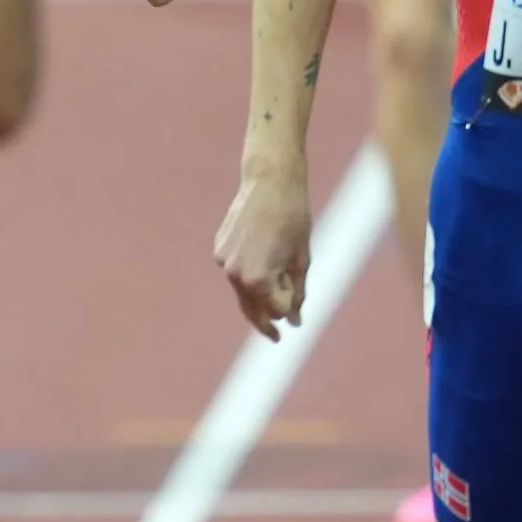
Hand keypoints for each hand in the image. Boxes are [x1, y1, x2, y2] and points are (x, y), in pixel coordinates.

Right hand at [213, 164, 315, 339]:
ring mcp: (224, 261)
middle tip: (276, 338)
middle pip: (252, 309)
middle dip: (266, 322)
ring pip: (242, 291)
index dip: (290, 311)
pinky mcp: (219, 248)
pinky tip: (262, 259)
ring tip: (273, 296)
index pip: (276, 310)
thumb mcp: (302, 260)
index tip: (298, 316)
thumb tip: (295, 321)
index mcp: (258, 279)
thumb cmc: (294, 219)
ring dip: (257, 297)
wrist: (271, 182)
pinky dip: (248, 275)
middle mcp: (236, 274)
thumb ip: (297, 293)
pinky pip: (236, 271)